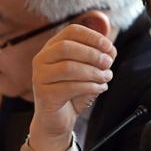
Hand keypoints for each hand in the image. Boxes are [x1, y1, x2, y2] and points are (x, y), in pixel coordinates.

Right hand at [28, 25, 116, 150]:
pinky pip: (69, 87)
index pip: (71, 31)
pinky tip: (99, 88)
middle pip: (66, 47)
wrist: (57, 119)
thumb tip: (111, 50)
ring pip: (68, 68)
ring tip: (107, 78)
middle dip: (92, 54)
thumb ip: (99, 58)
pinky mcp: (43, 94)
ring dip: (93, 72)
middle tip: (109, 63)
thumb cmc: (73, 91)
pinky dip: (89, 87)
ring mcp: (40, 76)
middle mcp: (42, 58)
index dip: (92, 36)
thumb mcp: (88, 71)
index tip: (109, 46)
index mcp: (53, 47)